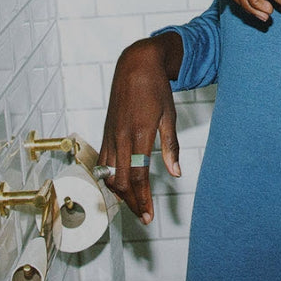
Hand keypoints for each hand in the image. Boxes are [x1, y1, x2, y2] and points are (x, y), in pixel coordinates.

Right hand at [97, 33, 182, 223]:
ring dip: (119, 192)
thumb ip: (171, 147)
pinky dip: (109, 177)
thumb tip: (177, 172)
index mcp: (140, 133)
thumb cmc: (156, 89)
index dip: (142, 199)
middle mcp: (121, 137)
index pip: (138, 176)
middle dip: (131, 202)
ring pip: (108, 173)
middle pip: (121, 180)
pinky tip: (119, 184)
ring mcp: (110, 134)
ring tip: (134, 203)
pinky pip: (103, 162)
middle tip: (143, 215)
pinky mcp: (105, 132)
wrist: (135, 65)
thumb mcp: (169, 116)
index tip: (148, 215)